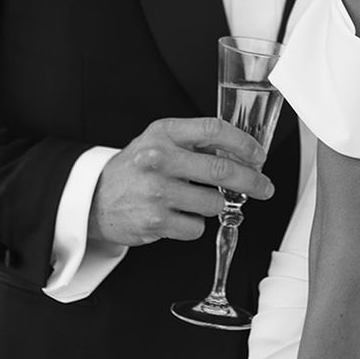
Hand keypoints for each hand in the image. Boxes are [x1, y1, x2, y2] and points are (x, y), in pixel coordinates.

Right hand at [88, 117, 273, 244]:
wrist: (95, 198)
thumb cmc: (136, 167)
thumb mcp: (159, 140)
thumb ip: (195, 141)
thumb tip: (242, 152)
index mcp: (164, 133)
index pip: (214, 130)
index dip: (243, 143)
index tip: (258, 155)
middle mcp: (159, 160)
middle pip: (221, 170)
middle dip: (252, 181)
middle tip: (264, 187)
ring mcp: (157, 192)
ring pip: (214, 203)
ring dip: (217, 205)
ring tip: (200, 200)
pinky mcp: (155, 222)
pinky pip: (197, 228)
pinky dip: (196, 224)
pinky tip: (181, 215)